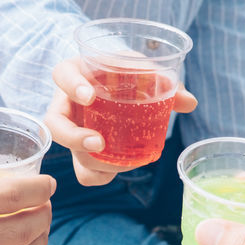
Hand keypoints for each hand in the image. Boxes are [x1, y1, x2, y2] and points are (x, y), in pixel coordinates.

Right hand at [44, 56, 196, 185]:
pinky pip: (85, 172)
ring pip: (70, 154)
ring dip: (92, 163)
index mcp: (78, 74)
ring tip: (120, 163)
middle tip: (99, 142)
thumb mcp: (141, 68)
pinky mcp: (83, 153)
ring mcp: (73, 131)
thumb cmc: (126, 72)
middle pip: (55, 125)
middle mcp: (67, 104)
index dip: (71, 85)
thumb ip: (162, 81)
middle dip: (74, 137)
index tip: (90, 96)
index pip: (62, 74)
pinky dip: (101, 176)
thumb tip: (189, 102)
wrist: (119, 85)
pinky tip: (119, 170)